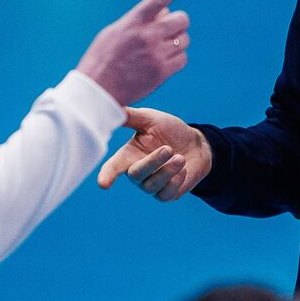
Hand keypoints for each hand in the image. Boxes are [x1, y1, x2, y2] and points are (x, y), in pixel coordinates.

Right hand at [77, 0, 199, 105]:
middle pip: (182, 19)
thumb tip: (166, 12)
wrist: (97, 91)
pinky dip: (177, 59)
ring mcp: (156, 54)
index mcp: (133, 20)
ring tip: (159, 50)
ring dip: (177, 42)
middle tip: (164, 32)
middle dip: (177, 24)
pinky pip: (183, 59)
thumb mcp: (114, 31)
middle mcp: (147, 35)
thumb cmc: (102, 59)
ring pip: (185, 39)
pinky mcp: (162, 72)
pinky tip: (162, 63)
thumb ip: (139, 20)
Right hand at [96, 106, 211, 200]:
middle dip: (152, 162)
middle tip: (168, 148)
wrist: (196, 144)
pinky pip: (166, 194)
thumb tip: (113, 106)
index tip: (103, 183)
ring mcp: (151, 185)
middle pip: (135, 175)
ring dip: (167, 171)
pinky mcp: (167, 194)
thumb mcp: (150, 119)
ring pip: (151, 186)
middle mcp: (137, 172)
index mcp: (128, 155)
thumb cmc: (169, 130)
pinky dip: (176, 181)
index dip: (107, 174)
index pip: (113, 166)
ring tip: (180, 158)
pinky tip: (183, 170)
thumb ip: (130, 116)